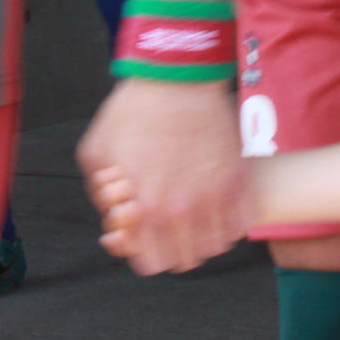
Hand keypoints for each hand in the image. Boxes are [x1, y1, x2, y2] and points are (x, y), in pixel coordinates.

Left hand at [76, 79, 246, 274]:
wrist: (175, 76)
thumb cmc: (132, 110)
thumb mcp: (97, 151)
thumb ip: (99, 192)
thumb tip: (112, 214)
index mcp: (145, 208)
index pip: (152, 263)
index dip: (145, 252)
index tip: (147, 236)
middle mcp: (182, 210)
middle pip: (187, 260)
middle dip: (175, 248)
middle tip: (171, 226)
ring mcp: (215, 196)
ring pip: (217, 245)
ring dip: (206, 238)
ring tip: (198, 218)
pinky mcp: (238, 178)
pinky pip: (242, 222)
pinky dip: (231, 222)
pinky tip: (220, 207)